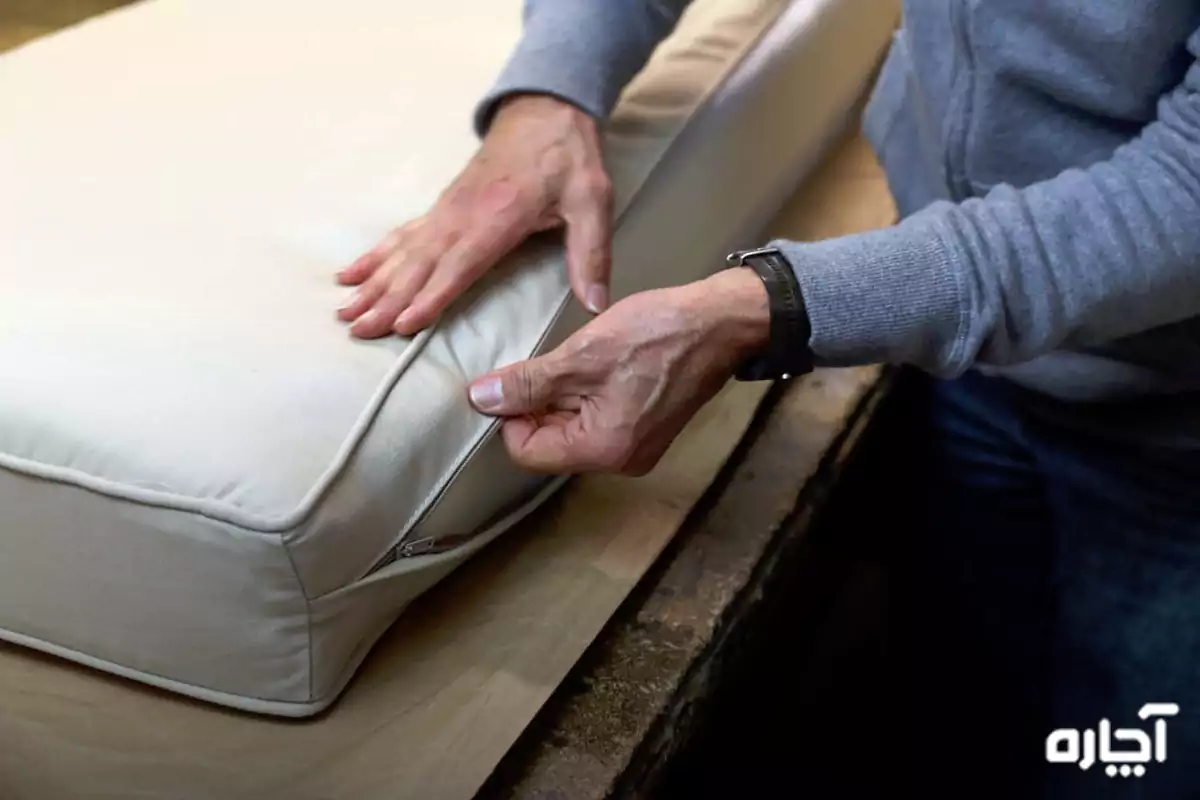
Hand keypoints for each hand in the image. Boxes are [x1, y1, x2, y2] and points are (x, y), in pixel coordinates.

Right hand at [337, 95, 613, 338]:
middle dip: (387, 299)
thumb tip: (596, 303)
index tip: (404, 322)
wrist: (545, 110)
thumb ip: (592, 253)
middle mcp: (463, 215)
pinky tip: (352, 274)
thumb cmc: (568, 158)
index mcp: (498, 218)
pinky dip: (375, 256)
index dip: (431, 295)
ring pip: (403, 252)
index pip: (459, 264)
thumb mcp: (592, 201)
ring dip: (373, 283)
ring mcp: (447, 210)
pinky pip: (402, 235)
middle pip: (419, 264)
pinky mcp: (441, 207)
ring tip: (345, 311)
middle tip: (358, 329)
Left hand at [466, 268, 770, 474]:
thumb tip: (480, 400)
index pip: (526, 451)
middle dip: (538, 404)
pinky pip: (597, 422)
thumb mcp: (581, 355)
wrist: (721, 323)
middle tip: (551, 361)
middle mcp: (619, 461)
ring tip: (577, 359)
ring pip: (572, 430)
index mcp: (602, 450)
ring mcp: (636, 448)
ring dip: (561, 397)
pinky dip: (585, 396)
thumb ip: (528, 383)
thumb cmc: (657, 335)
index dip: (511, 414)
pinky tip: (596, 365)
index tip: (515, 377)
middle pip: (549, 444)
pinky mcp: (645, 430)